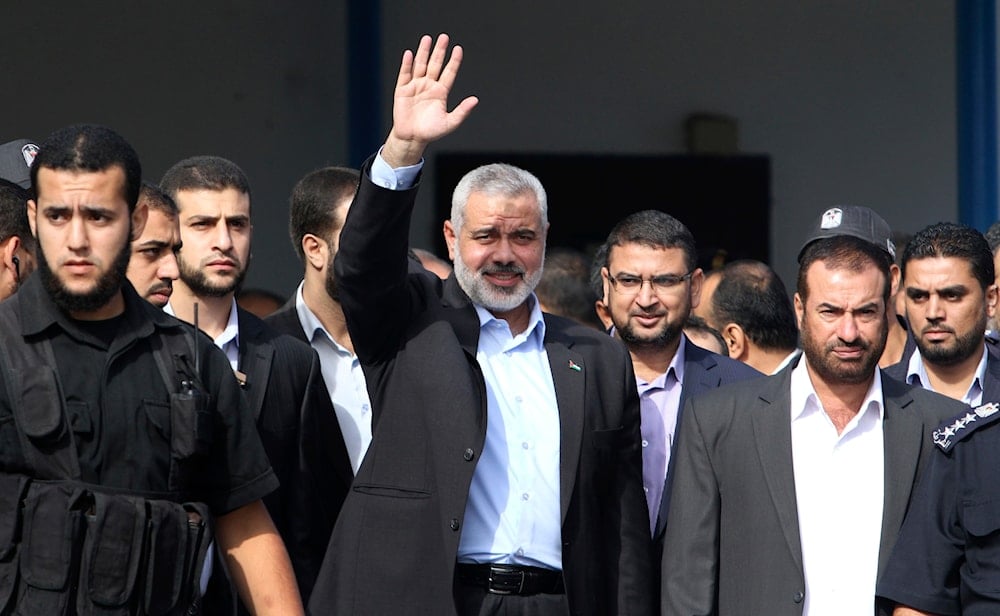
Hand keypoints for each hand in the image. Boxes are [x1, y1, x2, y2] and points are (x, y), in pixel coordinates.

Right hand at [382, 33, 478, 167]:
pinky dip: (407, 64)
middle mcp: (429, 86)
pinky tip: (410, 54)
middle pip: (435, 64)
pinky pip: (405, 74)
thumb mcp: (450, 122)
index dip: (454, 61)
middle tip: (444, 37)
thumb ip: (462, 111)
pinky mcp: (402, 90)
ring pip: (420, 65)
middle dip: (439, 51)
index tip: (458, 49)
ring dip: (423, 52)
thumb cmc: (431, 132)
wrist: (412, 138)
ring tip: (427, 39)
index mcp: (441, 92)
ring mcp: (415, 86)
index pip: (449, 72)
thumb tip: (475, 100)